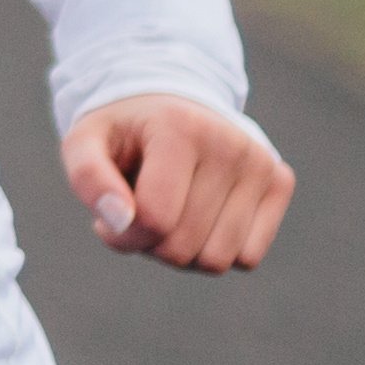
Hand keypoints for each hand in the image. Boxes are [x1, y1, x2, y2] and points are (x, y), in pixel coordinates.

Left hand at [62, 95, 294, 274]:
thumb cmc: (122, 134)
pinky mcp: (279, 182)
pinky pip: (248, 258)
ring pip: (218, 260)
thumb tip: (118, 220)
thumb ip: (89, 178)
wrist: (169, 104)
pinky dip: (216, 251)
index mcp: (179, 129)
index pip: (154, 220)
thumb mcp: (84, 144)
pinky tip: (199, 218)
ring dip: (183, 253)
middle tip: (139, 213)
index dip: (122, 235)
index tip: (109, 216)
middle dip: (150, 244)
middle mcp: (230, 144)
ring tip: (168, 215)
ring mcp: (261, 163)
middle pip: (184, 247)